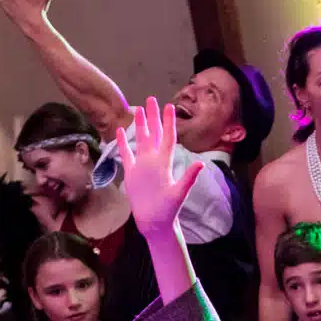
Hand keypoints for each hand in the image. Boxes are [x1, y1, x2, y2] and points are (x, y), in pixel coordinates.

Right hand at [117, 96, 202, 237]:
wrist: (154, 221)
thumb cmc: (169, 209)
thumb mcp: (179, 193)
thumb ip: (188, 178)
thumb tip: (200, 164)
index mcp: (165, 162)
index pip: (167, 137)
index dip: (168, 122)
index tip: (170, 106)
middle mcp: (154, 160)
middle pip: (153, 133)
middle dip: (153, 116)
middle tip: (151, 99)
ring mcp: (142, 165)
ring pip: (140, 140)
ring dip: (139, 125)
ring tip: (138, 110)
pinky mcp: (131, 172)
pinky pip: (126, 154)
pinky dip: (123, 142)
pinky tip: (120, 130)